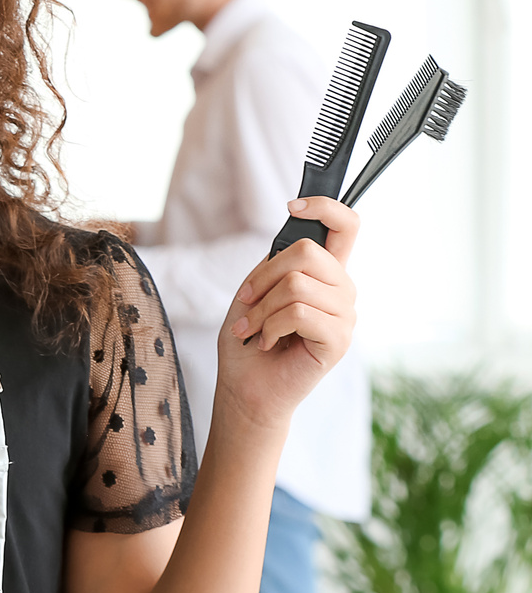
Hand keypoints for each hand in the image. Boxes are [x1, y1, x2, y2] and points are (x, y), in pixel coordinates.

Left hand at [212, 196, 358, 433]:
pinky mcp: (339, 340)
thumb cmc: (249, 339)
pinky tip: (267, 342)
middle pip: (309, 252)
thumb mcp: (256, 289)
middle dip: (264, 276)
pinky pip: (300, 313)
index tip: (294, 205)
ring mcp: (345, 315)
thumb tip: (293, 233)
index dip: (326, 207)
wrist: (246, 387)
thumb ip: (278, 261)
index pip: (347, 226)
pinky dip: (271, 326)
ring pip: (297, 285)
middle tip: (248, 302)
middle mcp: (342, 290)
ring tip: (253, 329)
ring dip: (262, 309)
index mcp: (325, 273)